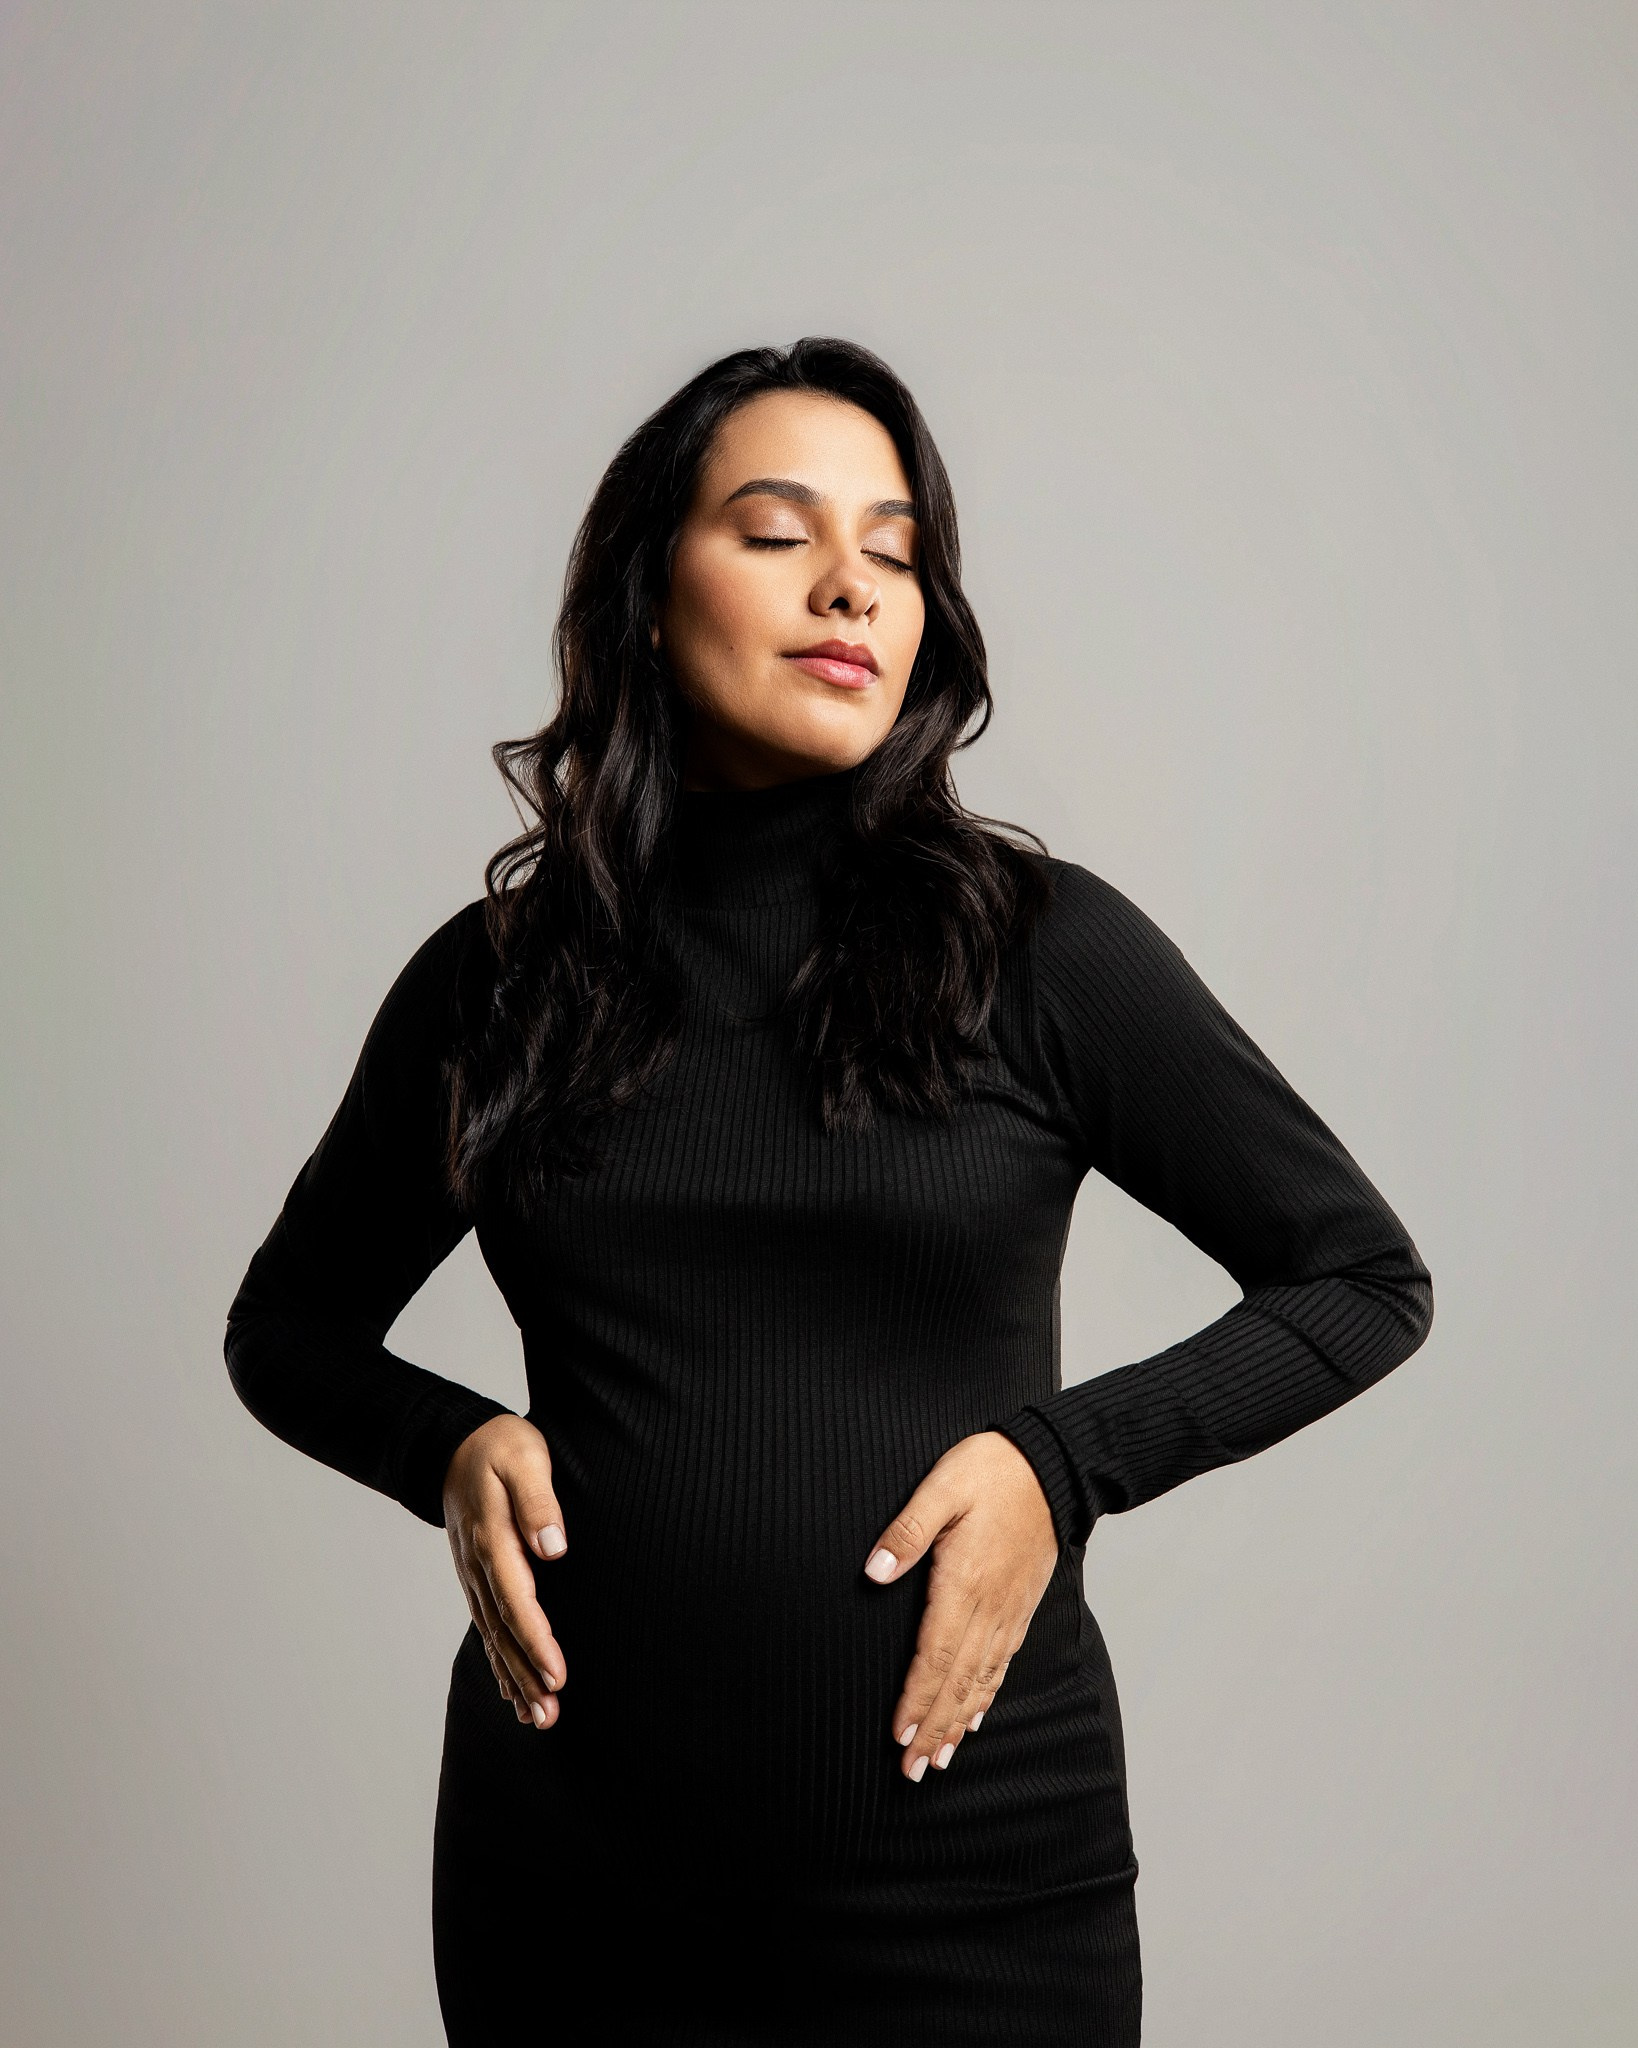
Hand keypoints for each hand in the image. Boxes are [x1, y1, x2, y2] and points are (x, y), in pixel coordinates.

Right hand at [443, 1414, 568, 1729]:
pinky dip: (500, 1662)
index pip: (517, 1600)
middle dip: (526, 1676)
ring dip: (514, 1679)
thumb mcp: (524, 1458)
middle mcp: (478, 1566)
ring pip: (494, 1636)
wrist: (456, 1444)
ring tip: (537, 1718)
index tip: (557, 1675)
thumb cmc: (499, 1447)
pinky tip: (513, 1692)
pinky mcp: (476, 1578)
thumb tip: (554, 1547)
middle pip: (503, 1631)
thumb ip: (538, 1501)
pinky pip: (488, 1627)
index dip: (536, 1642)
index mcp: (492, 1538)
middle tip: (549, 1715)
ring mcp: (473, 1576)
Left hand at [862, 1431, 1057, 1780]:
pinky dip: (987, 1692)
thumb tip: (874, 1572)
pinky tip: (975, 1712)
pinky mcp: (1022, 1604)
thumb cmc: (992, 1471)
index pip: (936, 1655)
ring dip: (959, 1720)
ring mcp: (1009, 1609)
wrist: (1052, 1463)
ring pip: (982, 1678)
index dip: (918, 1699)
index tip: (900, 1736)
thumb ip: (907, 1532)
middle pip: (958, 1680)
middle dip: (934, 1727)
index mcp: (965, 1581)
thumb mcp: (941, 1488)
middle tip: (913, 1771)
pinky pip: (1003, 1660)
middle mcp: (990, 1605)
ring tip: (941, 1757)